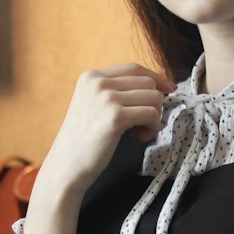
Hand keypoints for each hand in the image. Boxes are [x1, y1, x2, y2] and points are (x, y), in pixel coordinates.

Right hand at [23, 63, 173, 233]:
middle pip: (147, 82)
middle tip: (140, 125)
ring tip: (138, 132)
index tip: (167, 90)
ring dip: (154, 117)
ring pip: (154, 97)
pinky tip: (139, 138)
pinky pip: (151, 114)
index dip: (155, 78)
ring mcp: (106, 98)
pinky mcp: (115, 116)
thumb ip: (116, 92)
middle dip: (153, 103)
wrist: (66, 166)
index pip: (134, 68)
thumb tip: (156, 87)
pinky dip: (152, 127)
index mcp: (91, 76)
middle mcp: (98, 82)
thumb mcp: (93, 105)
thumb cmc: (84, 141)